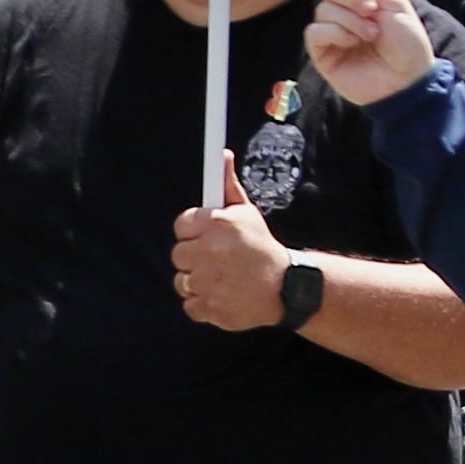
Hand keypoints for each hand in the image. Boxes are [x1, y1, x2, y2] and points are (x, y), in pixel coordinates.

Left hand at [174, 164, 293, 329]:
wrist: (286, 288)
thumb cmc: (263, 248)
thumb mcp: (248, 213)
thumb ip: (227, 186)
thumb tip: (222, 156)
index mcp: (217, 225)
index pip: (181, 224)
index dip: (194, 232)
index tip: (207, 237)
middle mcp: (209, 251)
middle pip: (178, 253)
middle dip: (194, 256)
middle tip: (216, 259)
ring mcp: (208, 282)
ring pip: (181, 280)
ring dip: (197, 281)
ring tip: (221, 278)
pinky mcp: (209, 307)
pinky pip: (189, 304)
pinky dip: (202, 303)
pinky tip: (221, 295)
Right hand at [304, 0, 439, 103]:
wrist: (408, 80)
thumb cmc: (407, 43)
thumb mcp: (392, 3)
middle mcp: (342, 11)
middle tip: (372, 9)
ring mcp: (331, 32)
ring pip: (322, 9)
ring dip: (350, 19)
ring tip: (371, 35)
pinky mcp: (322, 53)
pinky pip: (314, 31)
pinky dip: (335, 32)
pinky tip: (353, 43)